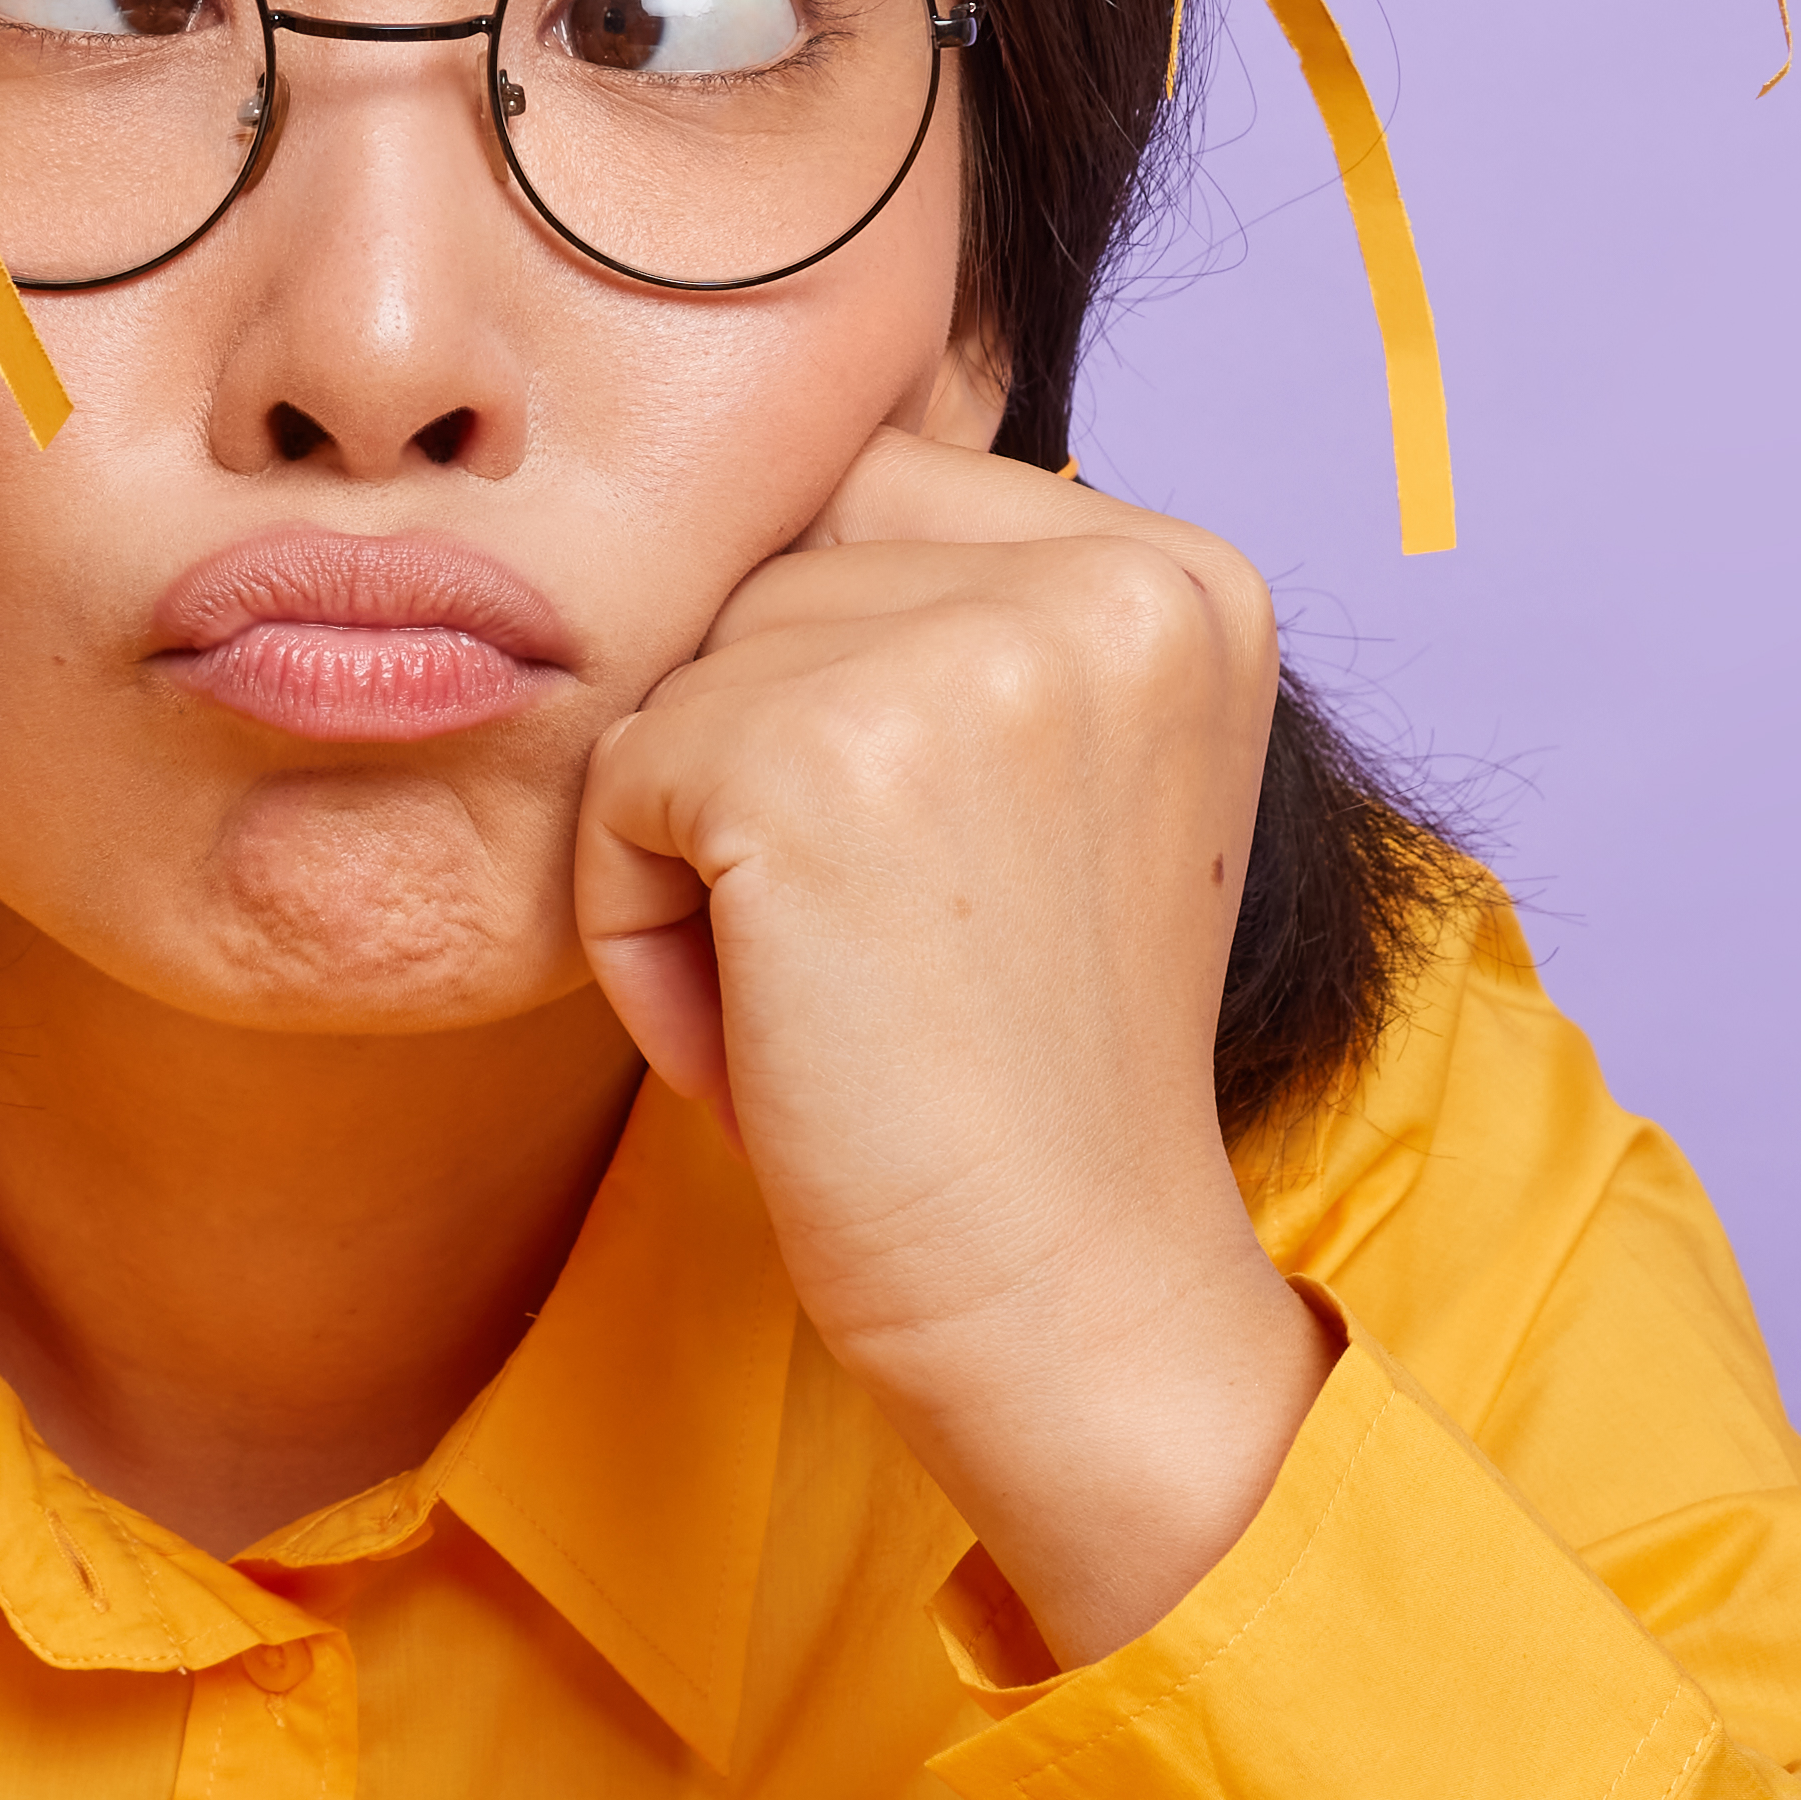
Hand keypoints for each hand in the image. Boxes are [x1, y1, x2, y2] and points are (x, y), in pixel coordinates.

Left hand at [570, 436, 1327, 1662]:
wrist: (1065, 1302)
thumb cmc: (1020, 1078)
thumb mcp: (1056, 789)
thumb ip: (960, 626)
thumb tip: (750, 497)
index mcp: (1185, 572)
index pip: (877, 499)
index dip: (835, 691)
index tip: (940, 886)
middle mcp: (1107, 573)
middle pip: (771, 577)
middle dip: (760, 769)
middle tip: (885, 964)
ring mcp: (963, 651)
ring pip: (682, 677)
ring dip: (697, 852)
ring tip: (835, 1000)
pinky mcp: (808, 751)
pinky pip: (615, 782)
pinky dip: (639, 928)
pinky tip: (774, 1035)